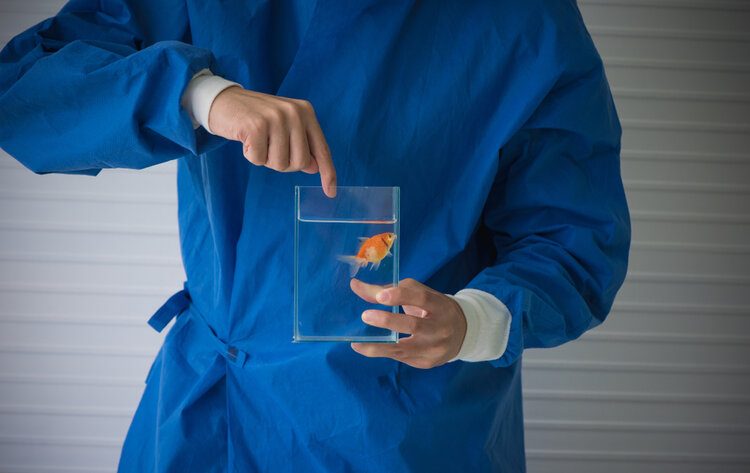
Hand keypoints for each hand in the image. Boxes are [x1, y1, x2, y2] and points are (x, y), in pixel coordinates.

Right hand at [208, 86, 336, 196]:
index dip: (327, 173)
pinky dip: (250, 155)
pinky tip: (246, 139)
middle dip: (283, 164)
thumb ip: (301, 145)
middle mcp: (294, 113)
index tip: (331, 193)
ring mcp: (276, 118)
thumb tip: (315, 168)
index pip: (322, 149)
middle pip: (300, 162)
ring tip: (257, 141)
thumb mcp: (284, 128)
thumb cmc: (256, 117)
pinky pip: (258, 159)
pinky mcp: (256, 126)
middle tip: (269, 148)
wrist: (223, 100)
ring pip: (280, 163)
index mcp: (305, 112)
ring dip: (265, 159)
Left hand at [349, 278, 467, 368]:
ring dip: (378, 346)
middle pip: (414, 325)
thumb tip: (356, 286)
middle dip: (388, 321)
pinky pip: (401, 358)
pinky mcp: (427, 362)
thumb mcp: (418, 295)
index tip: (381, 296)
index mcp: (439, 305)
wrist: (463, 333)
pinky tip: (365, 348)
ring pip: (404, 348)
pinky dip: (381, 353)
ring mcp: (435, 347)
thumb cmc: (433, 308)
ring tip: (358, 342)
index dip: (401, 296)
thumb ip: (389, 290)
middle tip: (366, 316)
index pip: (422, 298)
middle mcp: (440, 327)